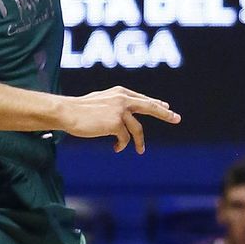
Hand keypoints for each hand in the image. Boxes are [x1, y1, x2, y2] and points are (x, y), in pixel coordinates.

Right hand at [58, 84, 179, 153]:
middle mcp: (122, 99)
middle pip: (149, 107)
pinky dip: (122, 145)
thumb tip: (125, 117)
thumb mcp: (100, 101)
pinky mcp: (115, 123)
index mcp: (119, 92)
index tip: (166, 107)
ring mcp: (120, 110)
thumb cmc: (80, 109)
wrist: (67, 112)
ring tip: (140, 150)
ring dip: (139, 141)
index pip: (142, 99)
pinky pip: (124, 138)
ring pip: (137, 129)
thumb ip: (114, 104)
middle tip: (177, 118)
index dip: (155, 104)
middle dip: (165, 113)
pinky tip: (116, 148)